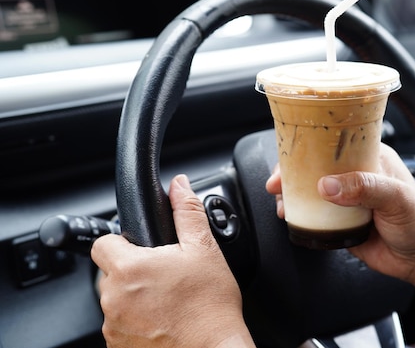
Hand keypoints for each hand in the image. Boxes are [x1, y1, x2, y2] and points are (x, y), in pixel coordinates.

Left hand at [91, 174, 254, 347]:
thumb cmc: (210, 305)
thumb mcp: (204, 249)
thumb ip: (187, 212)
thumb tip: (179, 185)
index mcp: (129, 268)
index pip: (102, 243)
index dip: (121, 242)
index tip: (142, 250)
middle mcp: (114, 298)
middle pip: (111, 273)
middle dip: (133, 271)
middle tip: (165, 277)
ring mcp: (114, 327)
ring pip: (116, 301)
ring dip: (134, 298)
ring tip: (168, 301)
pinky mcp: (118, 347)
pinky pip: (121, 326)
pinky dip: (137, 322)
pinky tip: (164, 320)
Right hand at [266, 143, 414, 283]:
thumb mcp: (396, 198)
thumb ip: (365, 188)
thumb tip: (327, 185)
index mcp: (370, 158)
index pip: (334, 143)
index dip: (308, 146)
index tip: (289, 155)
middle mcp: (355, 175)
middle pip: (316, 166)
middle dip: (291, 172)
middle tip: (276, 184)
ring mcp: (346, 199)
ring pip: (311, 190)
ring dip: (292, 195)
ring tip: (282, 203)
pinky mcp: (340, 222)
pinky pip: (314, 215)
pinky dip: (299, 215)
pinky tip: (291, 218)